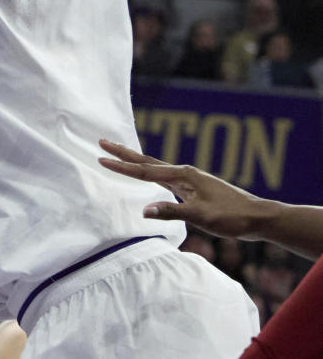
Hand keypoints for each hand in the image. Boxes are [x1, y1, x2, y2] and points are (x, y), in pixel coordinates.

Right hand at [98, 139, 261, 236]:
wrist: (257, 217)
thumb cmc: (231, 217)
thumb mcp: (200, 216)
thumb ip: (171, 212)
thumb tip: (143, 210)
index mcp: (182, 175)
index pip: (144, 170)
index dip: (122, 166)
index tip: (101, 157)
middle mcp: (184, 173)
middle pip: (147, 161)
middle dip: (124, 153)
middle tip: (102, 142)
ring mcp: (189, 179)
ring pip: (156, 168)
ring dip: (136, 161)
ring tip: (121, 154)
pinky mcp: (194, 188)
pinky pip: (165, 177)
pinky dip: (151, 172)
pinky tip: (151, 175)